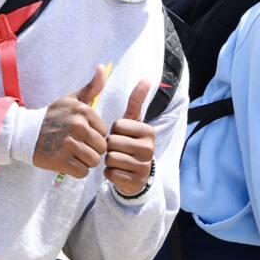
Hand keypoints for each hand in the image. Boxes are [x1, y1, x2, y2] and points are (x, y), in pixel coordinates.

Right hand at [31, 67, 108, 177]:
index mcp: (83, 111)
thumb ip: (92, 87)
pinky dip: (76, 170)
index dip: (95, 136)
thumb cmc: (53, 116)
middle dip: (91, 150)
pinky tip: (67, 162)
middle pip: (101, 148)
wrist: (25, 133)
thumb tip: (103, 67)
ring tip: (73, 154)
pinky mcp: (60, 161)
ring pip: (93, 161)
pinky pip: (82, 172)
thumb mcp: (72, 99)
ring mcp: (68, 144)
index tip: (82, 134)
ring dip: (84, 161)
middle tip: (77, 146)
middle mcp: (77, 126)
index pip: (104, 132)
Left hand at [105, 79, 155, 195]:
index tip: (122, 136)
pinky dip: (110, 173)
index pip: (117, 126)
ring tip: (119, 160)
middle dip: (110, 146)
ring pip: (110, 159)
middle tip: (119, 149)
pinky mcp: (136, 182)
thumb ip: (137, 101)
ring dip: (109, 160)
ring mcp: (144, 166)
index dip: (114, 131)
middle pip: (112, 143)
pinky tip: (119, 172)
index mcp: (148, 131)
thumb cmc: (130, 142)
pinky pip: (111, 174)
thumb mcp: (133, 122)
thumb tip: (146, 78)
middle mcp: (149, 149)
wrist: (137, 173)